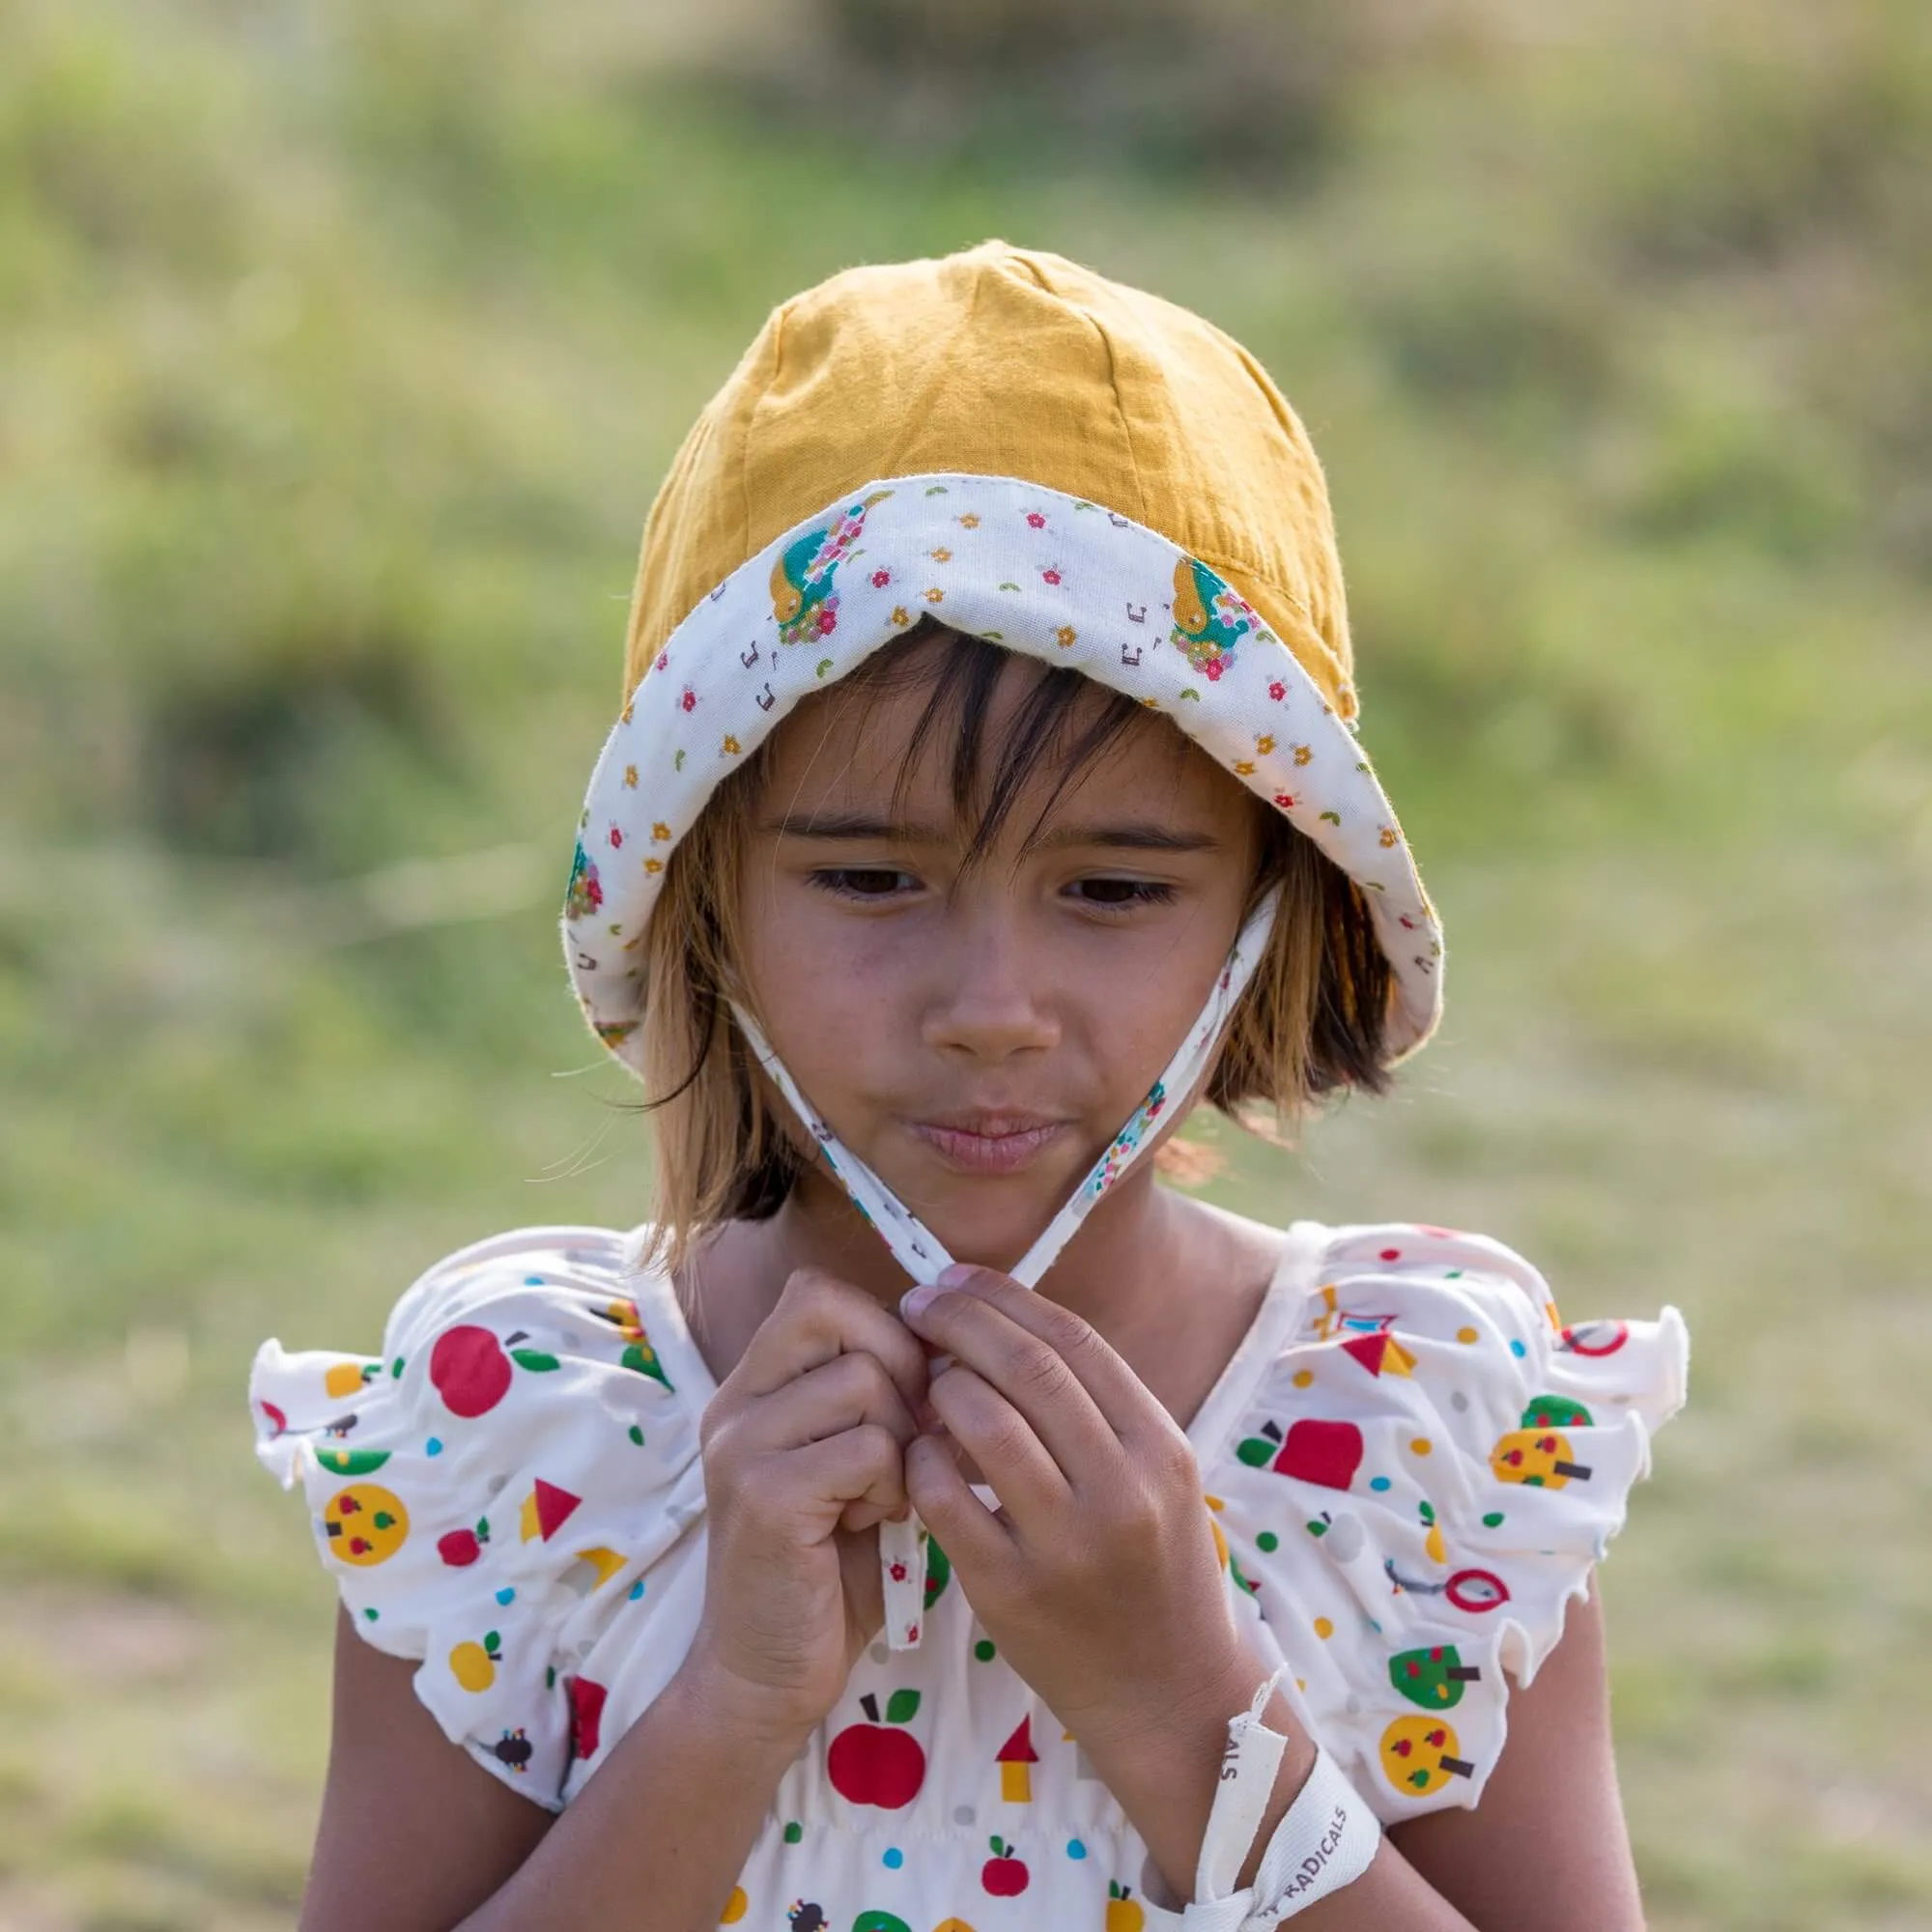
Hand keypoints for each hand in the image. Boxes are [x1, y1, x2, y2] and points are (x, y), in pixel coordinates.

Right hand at [688, 1268, 930, 1737]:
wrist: (769, 1672)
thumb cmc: (831, 1565)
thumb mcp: (853, 1460)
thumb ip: (878, 1397)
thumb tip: (953, 1340)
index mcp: (755, 1384)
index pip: (819, 1293)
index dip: (883, 1328)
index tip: (910, 1394)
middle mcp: (736, 1401)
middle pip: (838, 1314)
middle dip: (900, 1371)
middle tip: (908, 1440)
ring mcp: (742, 1445)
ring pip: (865, 1380)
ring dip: (901, 1439)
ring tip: (882, 1493)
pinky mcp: (763, 1496)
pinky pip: (867, 1447)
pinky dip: (892, 1485)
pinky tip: (872, 1524)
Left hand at [900, 1266, 1250, 1760]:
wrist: (1170, 1695)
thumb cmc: (1155, 1570)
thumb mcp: (1156, 1478)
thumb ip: (1096, 1408)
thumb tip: (1006, 1319)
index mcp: (1160, 1448)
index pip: (1073, 1340)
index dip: (1003, 1297)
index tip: (954, 1279)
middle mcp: (1121, 1489)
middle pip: (1026, 1368)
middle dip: (959, 1322)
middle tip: (917, 1306)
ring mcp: (1067, 1544)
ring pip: (983, 1423)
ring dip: (940, 1387)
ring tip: (922, 1382)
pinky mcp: (1012, 1593)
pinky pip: (946, 1499)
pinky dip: (921, 1460)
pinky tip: (916, 1452)